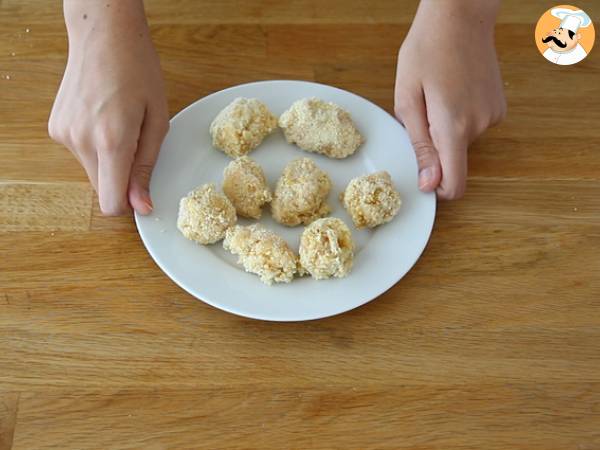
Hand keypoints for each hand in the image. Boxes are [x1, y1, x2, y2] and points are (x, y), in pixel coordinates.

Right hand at [49, 0, 168, 214]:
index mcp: (112, 140)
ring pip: (92, 171)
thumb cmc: (138, 70)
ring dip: (108, 161)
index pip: (111, 202)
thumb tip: (141, 206)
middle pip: (102, 189)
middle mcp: (81, 141)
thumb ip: (146, 167)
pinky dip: (95, 146)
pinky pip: (81, 154)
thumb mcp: (157, 121)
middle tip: (136, 145)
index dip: (129, 203)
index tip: (142, 190)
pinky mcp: (55, 128)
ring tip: (119, 124)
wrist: (104, 35)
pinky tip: (103, 117)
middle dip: (122, 178)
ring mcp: (64, 134)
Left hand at [394, 0, 505, 198]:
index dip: (437, 189)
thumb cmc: (427, 49)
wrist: (460, 15)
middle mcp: (479, 126)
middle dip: (434, 145)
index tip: (423, 175)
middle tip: (422, 110)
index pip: (454, 184)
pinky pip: (472, 126)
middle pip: (453, 160)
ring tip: (437, 95)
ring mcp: (492, 116)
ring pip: (461, 142)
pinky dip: (459, 118)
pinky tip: (453, 91)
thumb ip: (420, 145)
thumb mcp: (408, 99)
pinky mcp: (498, 107)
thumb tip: (429, 184)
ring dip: (445, 128)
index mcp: (453, 127)